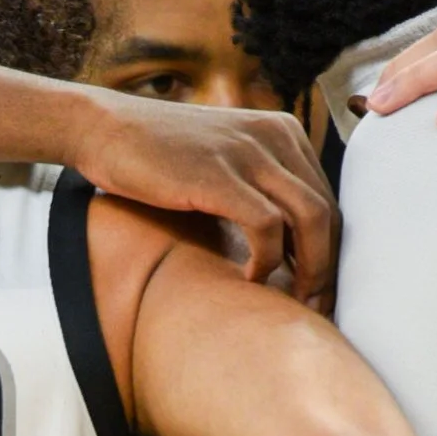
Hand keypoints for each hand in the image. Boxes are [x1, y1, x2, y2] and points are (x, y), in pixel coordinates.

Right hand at [68, 95, 336, 305]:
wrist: (105, 128)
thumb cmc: (161, 157)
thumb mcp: (225, 162)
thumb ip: (261, 190)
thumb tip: (292, 248)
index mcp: (283, 133)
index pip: (328, 199)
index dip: (331, 251)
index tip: (320, 290)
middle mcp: (275, 135)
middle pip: (327, 212)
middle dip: (327, 268)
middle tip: (317, 307)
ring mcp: (248, 152)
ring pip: (311, 219)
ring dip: (310, 269)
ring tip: (294, 300)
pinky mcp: (218, 174)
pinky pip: (267, 225)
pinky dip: (267, 260)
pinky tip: (250, 279)